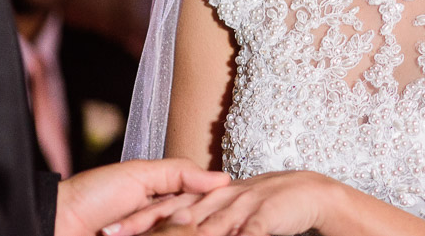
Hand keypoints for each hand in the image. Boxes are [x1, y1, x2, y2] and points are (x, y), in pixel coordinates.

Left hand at [54, 158, 229, 235]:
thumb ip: (180, 173)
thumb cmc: (92, 196)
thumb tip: (222, 179)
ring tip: (121, 230)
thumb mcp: (138, 174)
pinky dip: (156, 234)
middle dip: (174, 222)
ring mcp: (154, 235)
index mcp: (165, 196)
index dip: (203, 204)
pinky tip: (131, 235)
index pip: (200, 202)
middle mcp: (162, 221)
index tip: (201, 203)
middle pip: (190, 224)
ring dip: (163, 230)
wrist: (57, 226)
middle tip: (149, 220)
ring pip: (181, 233)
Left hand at [108, 170, 335, 235]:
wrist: (314, 193)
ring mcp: (242, 206)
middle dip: (150, 228)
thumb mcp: (233, 208)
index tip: (110, 232)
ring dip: (184, 234)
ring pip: (206, 225)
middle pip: (178, 215)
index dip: (140, 220)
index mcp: (209, 197)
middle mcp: (220, 199)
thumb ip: (204, 210)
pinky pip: (245, 232)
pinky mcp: (263, 217)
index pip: (167, 207)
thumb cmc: (272, 204)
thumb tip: (177, 219)